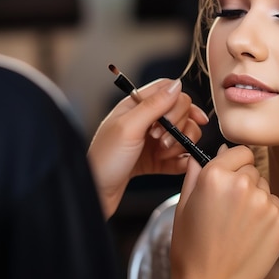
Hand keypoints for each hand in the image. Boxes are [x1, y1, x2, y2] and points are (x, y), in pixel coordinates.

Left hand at [87, 78, 208, 217]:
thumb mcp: (129, 127)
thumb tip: (176, 85)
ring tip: (163, 154)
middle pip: (180, 112)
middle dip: (179, 126)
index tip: (176, 119)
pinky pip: (180, 156)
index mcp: (136, 106)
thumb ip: (154, 105)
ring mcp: (152, 141)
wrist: (96, 194)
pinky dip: (182, 160)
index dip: (179, 103)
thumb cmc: (104, 160)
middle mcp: (146, 121)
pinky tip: (176, 165)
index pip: (168, 91)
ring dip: (180, 144)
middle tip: (161, 140)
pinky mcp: (156, 160)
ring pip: (183, 133)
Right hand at [153, 145, 278, 278]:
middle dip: (244, 182)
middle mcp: (243, 185)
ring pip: (265, 188)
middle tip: (230, 208)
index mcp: (215, 176)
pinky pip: (276, 208)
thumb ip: (195, 175)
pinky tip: (250, 235)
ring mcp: (265, 204)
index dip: (234, 162)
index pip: (239, 151)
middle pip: (253, 169)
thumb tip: (203, 156)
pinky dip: (267, 217)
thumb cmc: (191, 249)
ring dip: (256, 199)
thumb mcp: (183, 206)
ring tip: (239, 225)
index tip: (231, 175)